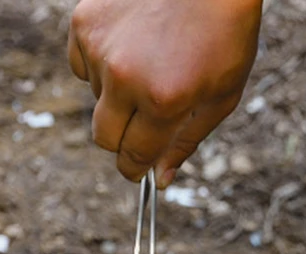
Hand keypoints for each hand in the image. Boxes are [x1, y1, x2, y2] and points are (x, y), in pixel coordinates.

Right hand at [68, 0, 262, 186]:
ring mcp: (101, 48)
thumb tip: (160, 179)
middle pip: (104, 137)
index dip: (135, 168)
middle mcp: (126, 78)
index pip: (132, 157)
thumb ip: (186, 141)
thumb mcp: (221, 94)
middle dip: (122, 139)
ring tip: (149, 60)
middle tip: (141, 123)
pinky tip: (129, 42)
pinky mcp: (85, 22)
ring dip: (116, 91)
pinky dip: (100, 62)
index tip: (137, 169)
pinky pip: (82, 64)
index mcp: (163, 101)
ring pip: (95, 98)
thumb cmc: (224, 30)